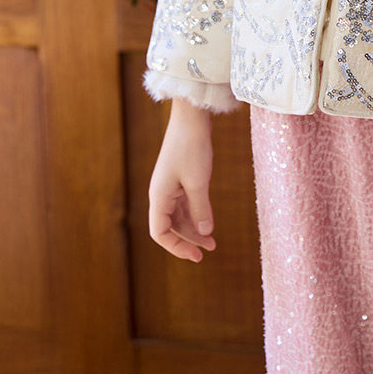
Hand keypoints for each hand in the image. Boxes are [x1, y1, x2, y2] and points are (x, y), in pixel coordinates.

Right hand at [148, 98, 217, 262]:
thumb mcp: (198, 182)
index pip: (160, 232)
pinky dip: (196, 214)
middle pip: (171, 226)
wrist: (191, 118)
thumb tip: (205, 232)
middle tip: (209, 250)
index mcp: (159, 196)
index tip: (195, 255)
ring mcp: (170, 185)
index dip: (176, 247)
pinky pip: (184, 203)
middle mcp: (161, 193)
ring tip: (213, 240)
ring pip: (179, 215)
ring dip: (194, 228)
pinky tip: (209, 220)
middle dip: (189, 240)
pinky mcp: (179, 177)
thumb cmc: (192, 147)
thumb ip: (201, 209)